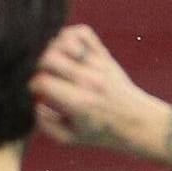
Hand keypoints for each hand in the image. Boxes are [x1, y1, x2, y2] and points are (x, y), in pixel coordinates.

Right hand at [29, 25, 165, 151]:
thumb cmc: (102, 133)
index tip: (37, 94)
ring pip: (62, 41)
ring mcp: (98, 65)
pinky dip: (69, 36)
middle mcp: (89, 81)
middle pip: (47, 57)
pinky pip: (82, 32)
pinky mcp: (104, 55)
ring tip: (55, 65)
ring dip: (50, 50)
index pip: (43, 81)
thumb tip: (30, 101)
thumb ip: (44, 123)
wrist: (140, 122)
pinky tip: (68, 52)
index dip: (33, 86)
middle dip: (36, 66)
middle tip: (42, 75)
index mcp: (80, 103)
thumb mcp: (70, 138)